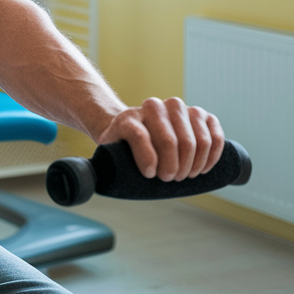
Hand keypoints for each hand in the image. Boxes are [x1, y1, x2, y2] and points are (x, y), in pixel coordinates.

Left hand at [96, 97, 224, 181]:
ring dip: (194, 164)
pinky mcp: (201, 115)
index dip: (149, 162)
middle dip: (174, 167)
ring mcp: (180, 109)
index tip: (150, 175)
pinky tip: (203, 168)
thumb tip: (79, 186)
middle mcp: (154, 107)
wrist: (136, 128)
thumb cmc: (122, 147)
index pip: (141, 137)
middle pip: (171, 141)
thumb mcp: (107, 153)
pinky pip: (214, 134)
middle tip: (170, 179)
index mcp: (129, 117)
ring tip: (185, 176)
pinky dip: (213, 154)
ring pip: (196, 139)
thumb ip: (98, 165)